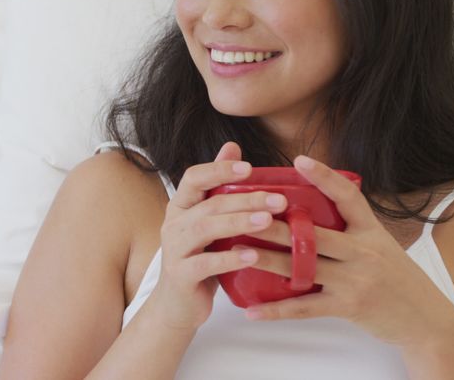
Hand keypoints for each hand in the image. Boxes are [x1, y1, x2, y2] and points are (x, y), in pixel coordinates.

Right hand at [145, 141, 287, 329]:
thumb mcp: (208, 222)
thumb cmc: (199, 258)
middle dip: (246, 199)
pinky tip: (253, 255)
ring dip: (239, 222)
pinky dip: (230, 258)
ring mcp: (175, 250)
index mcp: (180, 206)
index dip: (219, 169)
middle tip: (279, 199)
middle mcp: (174, 224)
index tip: (249, 168)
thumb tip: (232, 146)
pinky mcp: (181, 276)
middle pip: (209, 203)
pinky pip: (206, 263)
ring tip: (268, 220)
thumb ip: (218, 186)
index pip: (193, 177)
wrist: (176, 306)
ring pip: (206, 229)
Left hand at [239, 155, 453, 348]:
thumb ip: (352, 228)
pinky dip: (277, 310)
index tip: (300, 159)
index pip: (348, 196)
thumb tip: (315, 207)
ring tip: (238, 253)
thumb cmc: (397, 278)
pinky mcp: (349, 307)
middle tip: (245, 213)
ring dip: (268, 260)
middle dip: (277, 224)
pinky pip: (306, 308)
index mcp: (371, 230)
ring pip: (304, 266)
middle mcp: (364, 251)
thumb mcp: (380, 244)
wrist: (426, 320)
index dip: (324, 176)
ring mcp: (356, 280)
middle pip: (314, 233)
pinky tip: (253, 310)